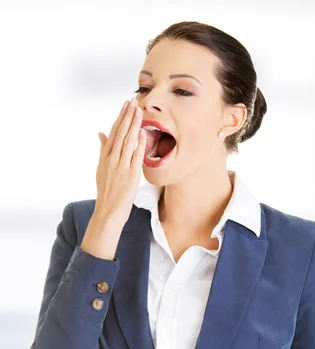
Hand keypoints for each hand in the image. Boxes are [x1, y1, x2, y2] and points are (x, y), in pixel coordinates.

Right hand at [95, 97, 146, 225]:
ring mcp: (120, 166)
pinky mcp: (130, 174)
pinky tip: (142, 132)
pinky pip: (135, 156)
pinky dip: (138, 143)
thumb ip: (103, 149)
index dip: (120, 117)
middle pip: (120, 133)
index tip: (125, 104)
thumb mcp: (101, 168)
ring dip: (133, 124)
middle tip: (133, 100)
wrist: (107, 211)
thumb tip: (101, 133)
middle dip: (127, 115)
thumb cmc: (107, 192)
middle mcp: (111, 159)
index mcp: (105, 156)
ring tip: (138, 110)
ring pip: (127, 141)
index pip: (113, 132)